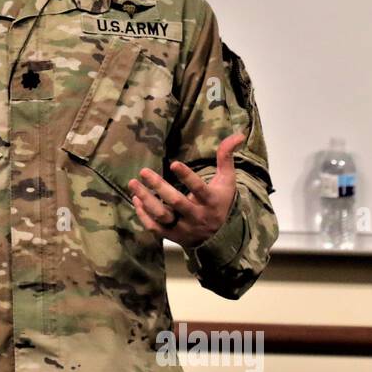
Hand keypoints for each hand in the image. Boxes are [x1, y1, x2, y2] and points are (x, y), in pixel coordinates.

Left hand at [127, 133, 244, 247]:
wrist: (217, 237)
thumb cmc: (219, 201)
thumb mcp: (226, 180)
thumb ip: (226, 157)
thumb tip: (238, 135)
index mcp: (211, 201)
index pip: (199, 189)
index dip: (187, 177)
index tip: (174, 163)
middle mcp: (197, 216)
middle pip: (176, 202)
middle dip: (159, 186)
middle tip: (144, 171)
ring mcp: (183, 228)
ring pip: (162, 215)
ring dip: (146, 200)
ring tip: (133, 183)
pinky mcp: (171, 236)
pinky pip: (154, 227)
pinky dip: (143, 215)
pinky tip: (136, 199)